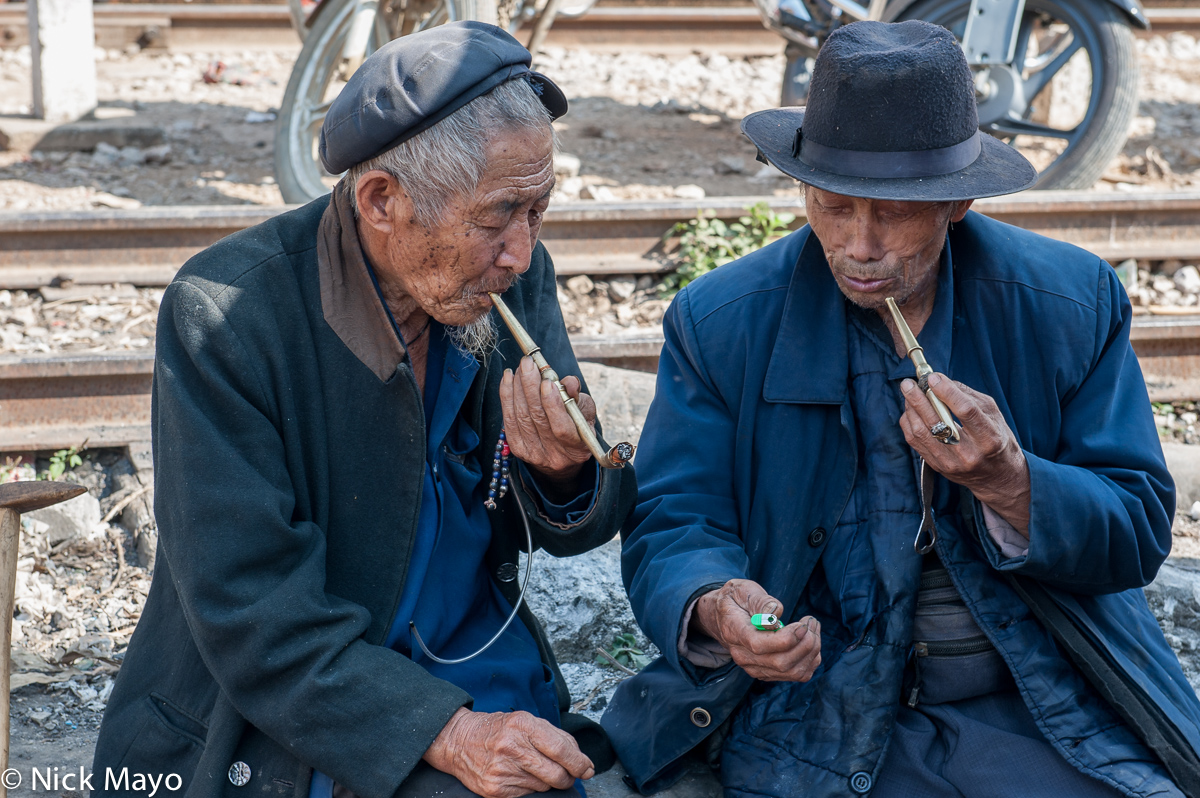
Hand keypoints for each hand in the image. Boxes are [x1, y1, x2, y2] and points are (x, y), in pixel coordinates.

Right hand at [423, 708, 594, 797]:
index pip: (561, 749)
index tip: (588, 769)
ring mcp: (503, 770)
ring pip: (543, 786)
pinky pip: (527, 795)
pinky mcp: (495, 789)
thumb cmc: (497, 729)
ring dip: (547, 781)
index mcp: (523, 725)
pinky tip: (520, 775)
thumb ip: (555, 737)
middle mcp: (512, 747)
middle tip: (568, 775)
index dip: (579, 763)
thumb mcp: (526, 721)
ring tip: (534, 768)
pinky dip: (530, 788)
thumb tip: (582, 760)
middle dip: (568, 777)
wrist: (458, 741)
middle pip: (556, 773)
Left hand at [500, 356, 596, 490]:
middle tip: (528, 363)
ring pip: (521, 417)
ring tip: (521, 367)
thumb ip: (577, 396)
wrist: (562, 454)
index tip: (547, 381)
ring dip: (518, 388)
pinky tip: (508, 378)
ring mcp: (533, 453)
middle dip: (530, 387)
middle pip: (537, 418)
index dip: (552, 404)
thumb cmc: (577, 425)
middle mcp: (554, 455)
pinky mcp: (518, 448)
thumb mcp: (585, 411)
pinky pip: (509, 419)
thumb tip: (569, 382)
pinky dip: (507, 396)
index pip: (562, 427)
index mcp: (577, 448)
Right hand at [693, 579, 821, 681]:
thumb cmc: (736, 600)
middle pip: (780, 662)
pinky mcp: (767, 673)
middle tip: (811, 621)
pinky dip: (810, 659)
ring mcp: (755, 668)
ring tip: (812, 627)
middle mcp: (742, 656)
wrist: (723, 618)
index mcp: (734, 632)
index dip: (785, 638)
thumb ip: (760, 600)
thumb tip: (776, 613)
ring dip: (811, 651)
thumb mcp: (742, 590)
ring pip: (792, 671)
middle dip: (805, 643)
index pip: (759, 645)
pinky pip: (796, 674)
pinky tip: (809, 641)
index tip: (802, 624)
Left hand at [899, 373, 1030, 532]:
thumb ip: (968, 396)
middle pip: (937, 422)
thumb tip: (942, 380)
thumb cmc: (997, 439)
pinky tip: (911, 410)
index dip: (947, 392)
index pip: (966, 411)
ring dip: (910, 409)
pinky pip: (915, 442)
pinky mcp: (937, 467)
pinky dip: (910, 422)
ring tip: (908, 393)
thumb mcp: (993, 415)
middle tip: (908, 383)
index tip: (933, 377)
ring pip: (921, 432)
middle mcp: (969, 453)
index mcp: (989, 438)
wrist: (997, 477)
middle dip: (919, 399)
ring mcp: (951, 463)